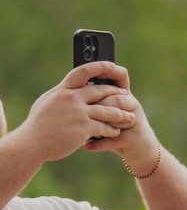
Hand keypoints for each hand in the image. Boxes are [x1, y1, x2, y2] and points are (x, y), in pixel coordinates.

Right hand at [16, 62, 135, 162]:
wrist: (32, 143)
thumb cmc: (39, 125)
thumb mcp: (48, 102)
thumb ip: (62, 94)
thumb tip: (71, 88)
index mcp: (62, 90)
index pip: (83, 72)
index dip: (99, 67)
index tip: (112, 65)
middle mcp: (71, 98)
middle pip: (100, 91)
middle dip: (116, 94)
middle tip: (127, 97)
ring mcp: (78, 113)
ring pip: (107, 111)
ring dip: (121, 115)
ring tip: (131, 118)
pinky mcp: (83, 128)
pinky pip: (104, 127)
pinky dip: (112, 130)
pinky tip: (117, 132)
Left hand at [83, 86, 160, 176]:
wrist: (143, 153)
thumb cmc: (119, 131)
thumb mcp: (110, 113)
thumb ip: (96, 102)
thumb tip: (70, 91)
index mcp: (124, 95)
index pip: (116, 80)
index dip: (102, 78)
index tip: (82, 86)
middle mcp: (132, 105)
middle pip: (114, 98)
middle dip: (95, 105)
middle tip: (77, 112)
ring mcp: (135, 121)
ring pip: (115, 117)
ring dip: (98, 123)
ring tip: (82, 130)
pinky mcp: (135, 138)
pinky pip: (115, 139)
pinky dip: (99, 144)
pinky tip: (86, 146)